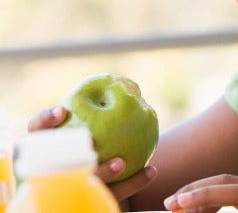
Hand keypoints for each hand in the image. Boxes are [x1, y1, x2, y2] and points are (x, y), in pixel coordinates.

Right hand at [28, 106, 156, 200]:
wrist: (95, 179)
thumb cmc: (93, 142)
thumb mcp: (89, 126)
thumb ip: (98, 113)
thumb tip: (130, 88)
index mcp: (43, 150)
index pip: (34, 134)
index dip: (45, 122)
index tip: (62, 110)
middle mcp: (51, 173)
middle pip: (57, 166)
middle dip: (72, 157)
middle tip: (91, 142)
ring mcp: (70, 189)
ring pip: (86, 184)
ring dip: (103, 174)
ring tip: (121, 162)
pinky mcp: (92, 201)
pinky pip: (115, 194)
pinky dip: (134, 183)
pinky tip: (152, 171)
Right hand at [163, 172, 237, 212]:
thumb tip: (197, 212)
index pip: (229, 189)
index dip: (202, 195)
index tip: (176, 204)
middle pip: (225, 180)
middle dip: (196, 191)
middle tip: (170, 204)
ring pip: (229, 183)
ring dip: (205, 194)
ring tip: (180, 208)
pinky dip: (220, 196)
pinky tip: (203, 208)